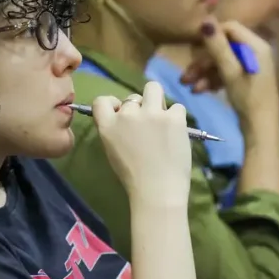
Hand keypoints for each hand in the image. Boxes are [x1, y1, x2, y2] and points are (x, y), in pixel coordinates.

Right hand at [93, 82, 190, 208]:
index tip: (121, 113)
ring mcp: (151, 113)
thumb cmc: (133, 178)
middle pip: (132, 97)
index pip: (101, 100)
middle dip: (139, 108)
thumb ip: (115, 131)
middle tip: (147, 126)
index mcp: (108, 125)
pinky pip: (177, 107)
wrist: (157, 190)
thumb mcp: (112, 151)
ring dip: (157, 101)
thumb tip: (125, 118)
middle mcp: (127, 114)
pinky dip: (177, 118)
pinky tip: (176, 133)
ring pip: (153, 88)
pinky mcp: (174, 117)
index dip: (113, 103)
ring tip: (162, 119)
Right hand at [180, 20, 278, 122]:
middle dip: (203, 61)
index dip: (211, 35)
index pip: (230, 28)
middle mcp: (255, 51)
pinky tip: (200, 91)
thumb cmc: (248, 98)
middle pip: (224, 46)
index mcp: (256, 46)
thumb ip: (218, 47)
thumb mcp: (230, 72)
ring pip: (222, 61)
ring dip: (204, 72)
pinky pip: (226, 72)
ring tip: (188, 86)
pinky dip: (212, 79)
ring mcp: (251, 65)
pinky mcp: (246, 78)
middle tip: (186, 75)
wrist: (261, 128)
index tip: (194, 49)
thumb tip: (205, 20)